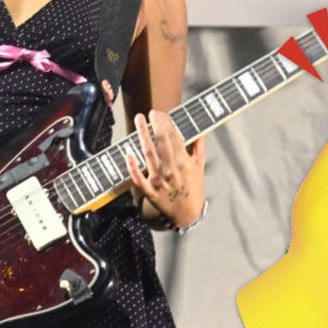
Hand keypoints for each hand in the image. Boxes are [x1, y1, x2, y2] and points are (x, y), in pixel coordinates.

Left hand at [124, 109, 206, 226]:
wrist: (187, 214)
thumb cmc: (194, 188)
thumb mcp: (200, 167)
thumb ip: (198, 147)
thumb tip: (200, 130)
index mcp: (185, 163)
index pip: (175, 138)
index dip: (167, 123)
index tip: (160, 114)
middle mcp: (171, 170)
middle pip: (161, 143)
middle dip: (156, 125)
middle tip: (151, 113)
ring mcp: (159, 181)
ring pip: (149, 154)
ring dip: (142, 135)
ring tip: (139, 120)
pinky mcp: (150, 191)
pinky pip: (138, 178)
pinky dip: (132, 167)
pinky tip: (128, 153)